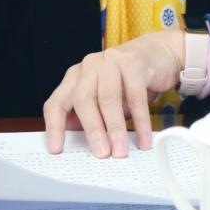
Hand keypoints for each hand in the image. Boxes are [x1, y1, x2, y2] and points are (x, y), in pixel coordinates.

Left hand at [43, 29, 183, 158]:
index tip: (56, 149)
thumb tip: (79, 149)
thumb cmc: (125, 84)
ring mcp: (110, 60)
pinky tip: (143, 139)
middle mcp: (89, 66)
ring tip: (121, 151)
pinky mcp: (133, 62)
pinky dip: (141, 121)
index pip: (56, 103)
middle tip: (102, 153)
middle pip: (83, 99)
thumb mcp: (102, 102)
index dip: (54, 127)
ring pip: (108, 98)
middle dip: (93, 130)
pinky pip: (136, 96)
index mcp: (75, 77)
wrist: (154, 55)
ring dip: (115, 128)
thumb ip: (88, 119)